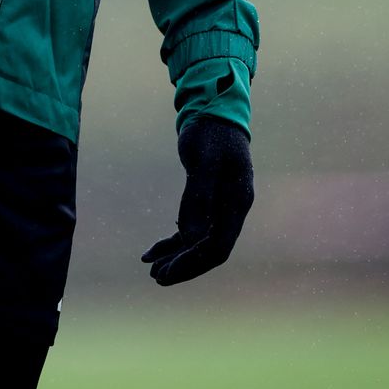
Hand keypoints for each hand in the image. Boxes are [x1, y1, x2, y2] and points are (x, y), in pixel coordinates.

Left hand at [141, 116, 253, 285]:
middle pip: (210, 251)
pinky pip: (192, 230)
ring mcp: (222, 207)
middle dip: (184, 266)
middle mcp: (232, 209)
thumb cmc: (209, 132)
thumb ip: (198, 197)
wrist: (214, 111)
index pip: (218, 247)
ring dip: (177, 256)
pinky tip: (153, 250)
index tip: (168, 271)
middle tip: (156, 277)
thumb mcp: (202, 160)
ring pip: (199, 243)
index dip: (193, 262)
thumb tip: (189, 238)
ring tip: (151, 269)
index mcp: (237, 202)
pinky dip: (174, 241)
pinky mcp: (208, 202)